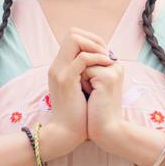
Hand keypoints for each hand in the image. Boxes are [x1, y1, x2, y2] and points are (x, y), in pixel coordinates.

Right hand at [45, 28, 111, 155]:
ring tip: (107, 59)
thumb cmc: (77, 114)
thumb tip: (102, 63)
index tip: (104, 53)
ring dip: (95, 46)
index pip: (72, 37)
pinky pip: (82, 58)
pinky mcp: (66, 80)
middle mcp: (57, 66)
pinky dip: (97, 58)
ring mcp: (60, 71)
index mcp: (60, 67)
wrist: (66, 133)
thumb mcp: (81, 89)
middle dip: (93, 39)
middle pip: (72, 33)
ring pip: (74, 39)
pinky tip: (107, 65)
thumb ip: (86, 75)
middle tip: (106, 53)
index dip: (90, 40)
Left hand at [82, 58, 127, 154]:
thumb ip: (87, 68)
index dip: (82, 74)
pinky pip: (84, 71)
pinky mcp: (107, 77)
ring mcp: (113, 70)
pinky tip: (93, 97)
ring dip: (81, 79)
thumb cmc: (95, 110)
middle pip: (84, 58)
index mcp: (112, 66)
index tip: (92, 91)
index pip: (86, 57)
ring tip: (93, 95)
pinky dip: (83, 85)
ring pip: (83, 62)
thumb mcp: (91, 85)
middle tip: (92, 93)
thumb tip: (75, 56)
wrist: (106, 130)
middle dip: (81, 75)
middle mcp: (115, 65)